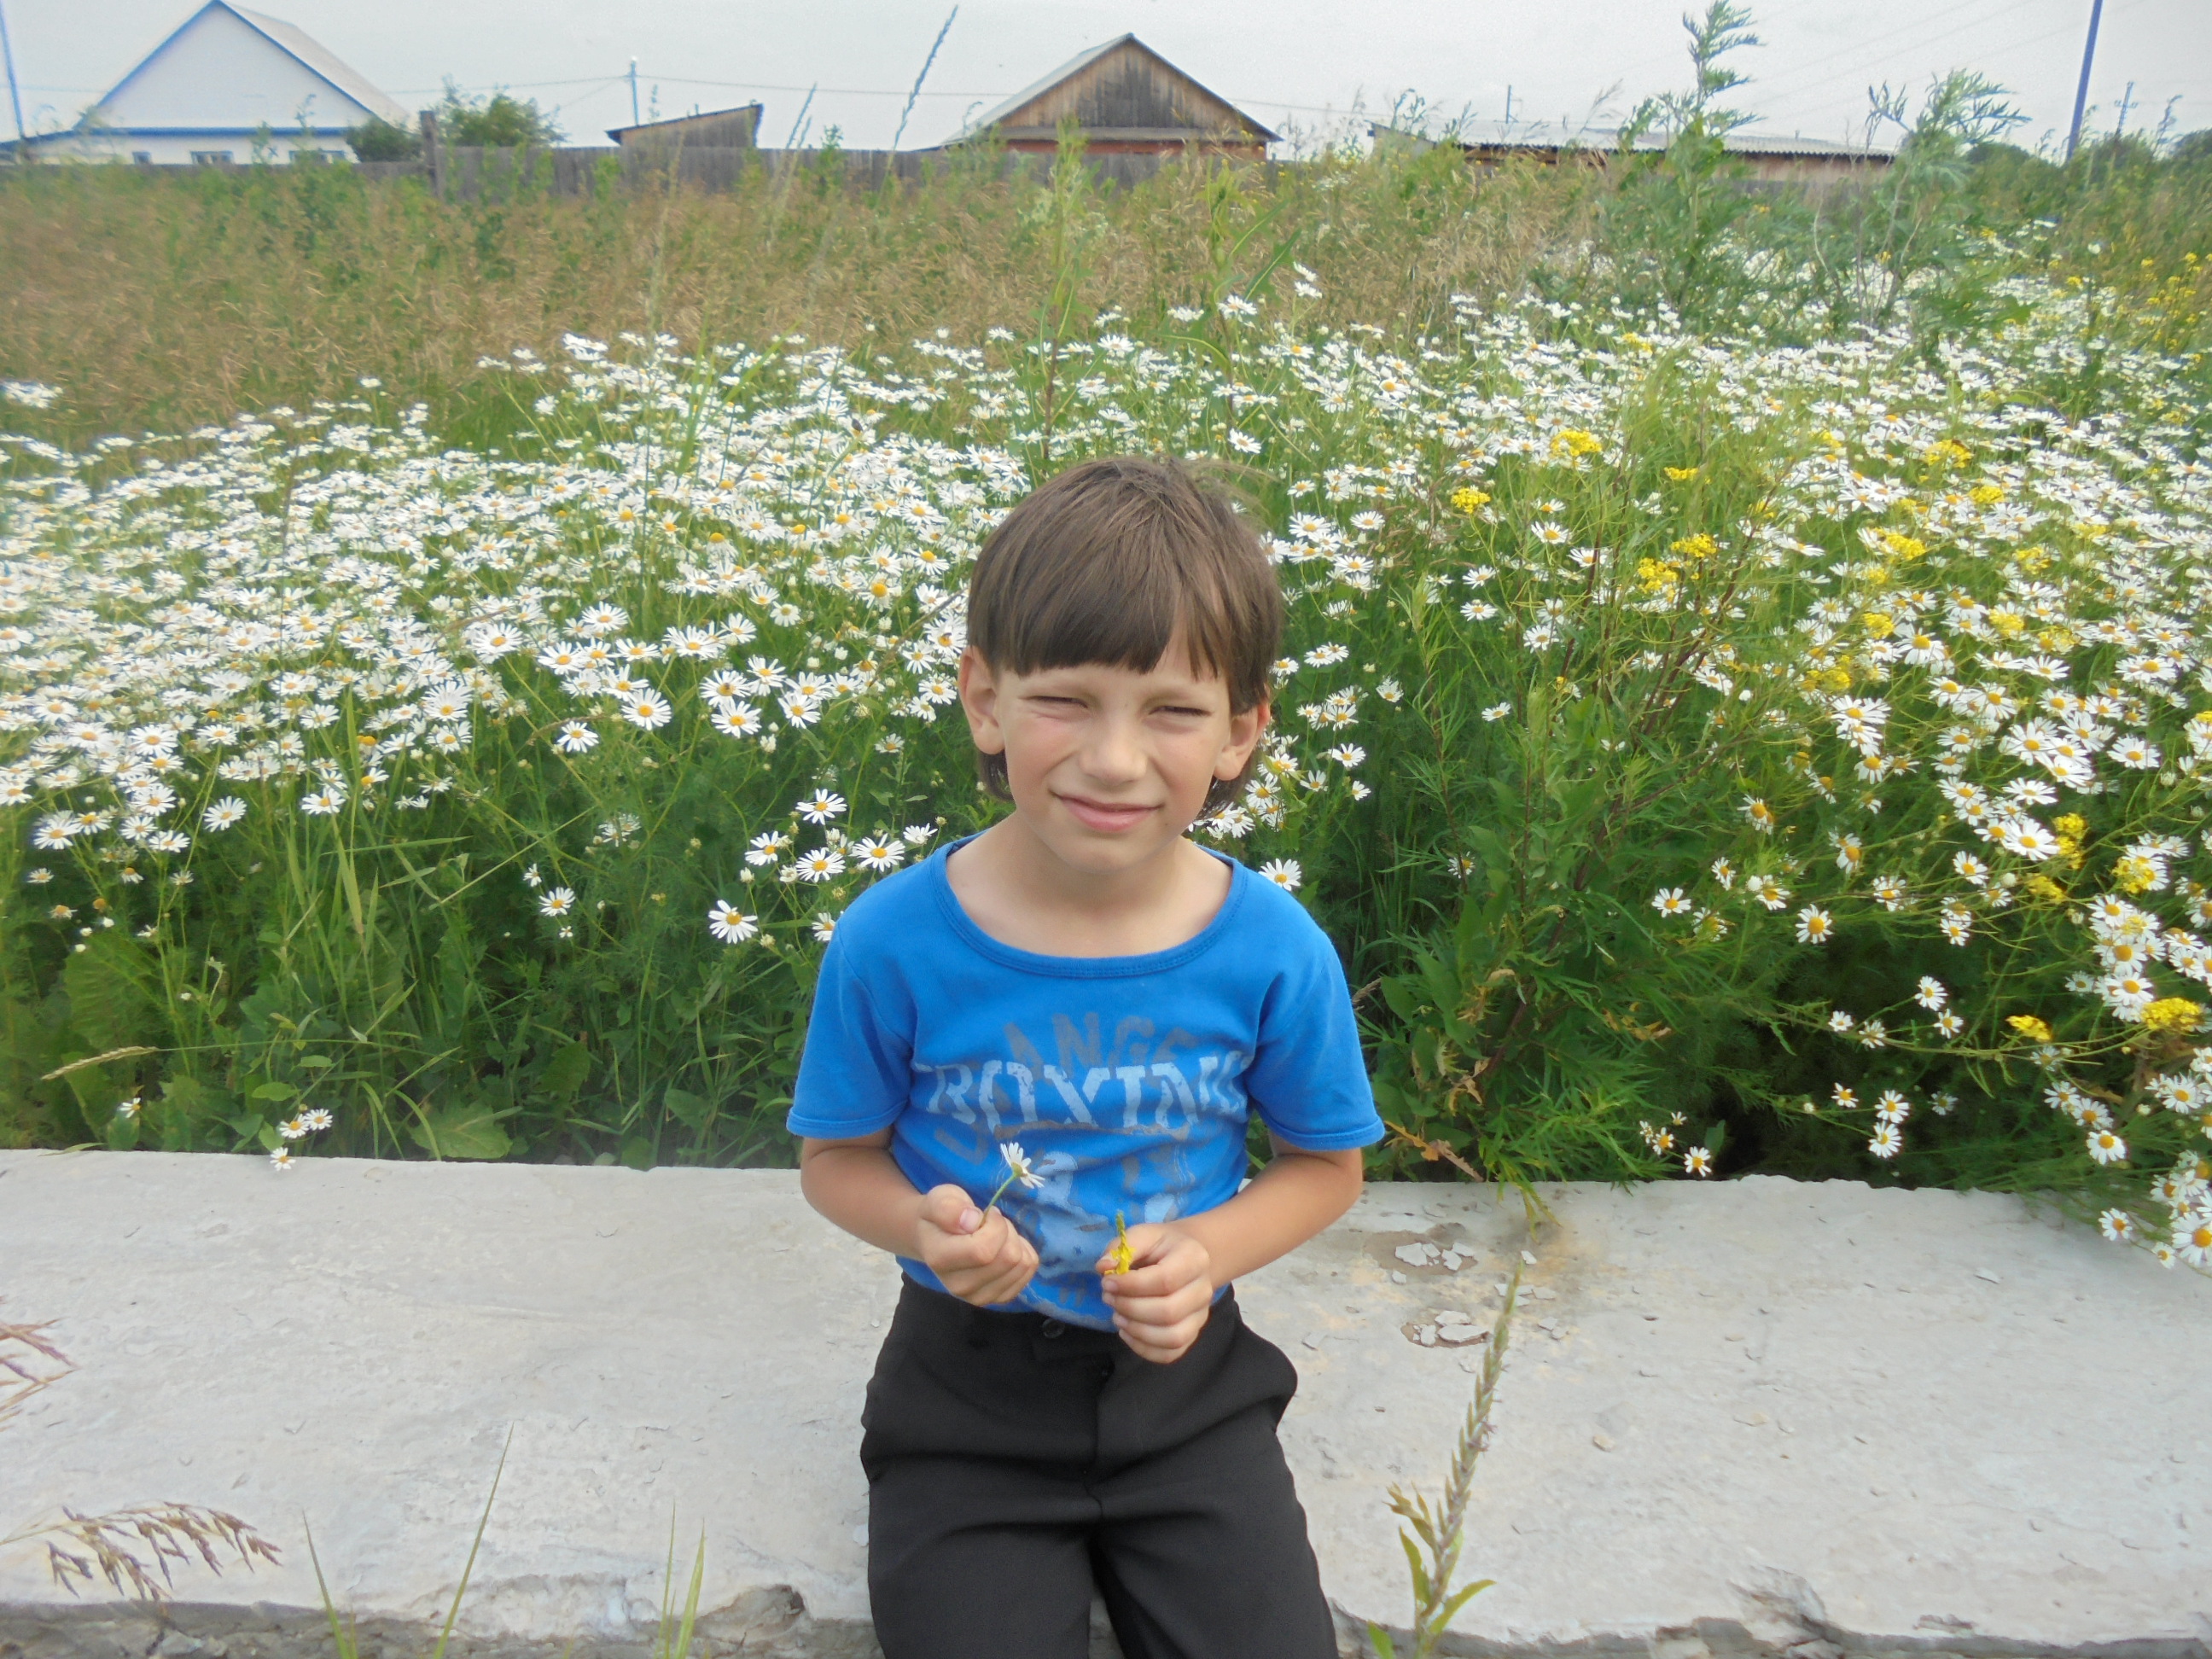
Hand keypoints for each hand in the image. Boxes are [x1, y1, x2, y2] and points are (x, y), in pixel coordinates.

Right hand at [914, 1183, 1037, 1306]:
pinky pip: (1028, 1272)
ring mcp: (978, 1297)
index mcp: (940, 1260)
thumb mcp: (938, 1199)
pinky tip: (1004, 1248)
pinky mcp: (997, 1298)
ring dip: (1014, 1241)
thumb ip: (948, 1207)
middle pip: (1008, 1258)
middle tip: (990, 1223)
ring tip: (994, 1235)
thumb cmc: (939, 1215)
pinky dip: (1023, 1253)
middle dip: (1006, 1231)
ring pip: (1022, 1265)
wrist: (935, 1238)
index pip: (984, 1251)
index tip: (987, 1213)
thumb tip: (971, 1221)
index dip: (995, 1225)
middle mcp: (958, 1286)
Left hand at [1097, 1223, 1213, 1363]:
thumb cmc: (1161, 1247)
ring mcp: (1200, 1316)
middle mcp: (1204, 1290)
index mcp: (1194, 1259)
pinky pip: (1170, 1353)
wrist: (1185, 1259)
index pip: (1165, 1280)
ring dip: (1137, 1331)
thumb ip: (1123, 1247)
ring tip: (1117, 1316)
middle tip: (1109, 1298)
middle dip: (1130, 1308)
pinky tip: (1127, 1332)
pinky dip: (1144, 1349)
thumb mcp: (1143, 1235)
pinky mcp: (1191, 1334)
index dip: (1131, 1285)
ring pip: (1172, 1337)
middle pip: (1168, 1312)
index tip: (1107, 1282)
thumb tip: (1104, 1267)